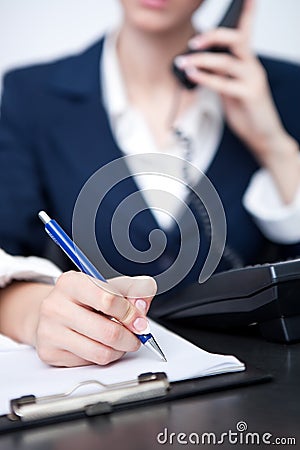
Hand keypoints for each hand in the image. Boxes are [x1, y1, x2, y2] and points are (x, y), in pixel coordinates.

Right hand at [33, 271, 156, 366]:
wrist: (53, 312)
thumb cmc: (84, 298)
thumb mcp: (109, 285)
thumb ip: (133, 290)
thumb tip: (142, 306)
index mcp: (72, 282)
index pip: (109, 300)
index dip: (131, 313)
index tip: (140, 320)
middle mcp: (56, 306)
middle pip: (108, 331)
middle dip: (130, 338)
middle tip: (136, 336)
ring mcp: (50, 331)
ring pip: (100, 352)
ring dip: (119, 350)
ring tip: (121, 342)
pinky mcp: (50, 353)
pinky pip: (89, 363)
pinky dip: (102, 356)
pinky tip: (100, 345)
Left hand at [175, 0, 290, 161]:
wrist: (262, 136)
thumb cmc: (246, 112)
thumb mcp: (230, 90)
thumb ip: (220, 75)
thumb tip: (202, 64)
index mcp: (248, 63)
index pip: (247, 32)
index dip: (247, 13)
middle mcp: (253, 67)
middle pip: (236, 40)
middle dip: (213, 36)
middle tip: (193, 42)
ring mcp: (253, 80)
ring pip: (227, 61)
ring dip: (201, 60)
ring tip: (184, 62)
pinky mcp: (250, 95)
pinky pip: (224, 83)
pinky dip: (206, 78)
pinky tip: (193, 74)